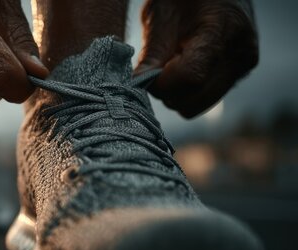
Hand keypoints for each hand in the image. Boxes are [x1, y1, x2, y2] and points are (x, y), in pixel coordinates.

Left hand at [136, 0, 258, 117]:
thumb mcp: (161, 15)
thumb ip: (151, 53)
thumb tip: (136, 85)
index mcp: (224, 30)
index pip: (190, 78)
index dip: (161, 83)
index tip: (147, 71)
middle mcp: (241, 54)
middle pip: (191, 100)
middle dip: (166, 90)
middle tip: (158, 65)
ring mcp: (242, 68)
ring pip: (195, 106)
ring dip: (175, 92)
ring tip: (172, 63)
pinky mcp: (237, 76)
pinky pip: (202, 100)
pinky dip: (186, 91)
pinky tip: (184, 66)